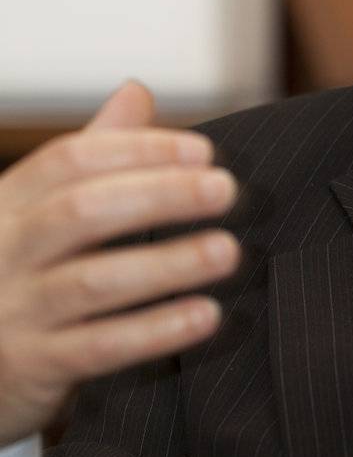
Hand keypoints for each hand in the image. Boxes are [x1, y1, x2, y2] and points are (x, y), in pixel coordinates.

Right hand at [0, 79, 240, 447]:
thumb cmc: (15, 277)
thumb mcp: (36, 212)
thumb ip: (89, 155)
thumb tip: (136, 91)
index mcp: (9, 203)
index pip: (72, 160)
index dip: (140, 150)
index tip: (204, 151)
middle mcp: (5, 250)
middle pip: (83, 211)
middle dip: (160, 195)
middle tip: (224, 190)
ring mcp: (14, 310)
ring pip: (94, 280)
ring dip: (168, 263)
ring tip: (226, 251)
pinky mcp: (31, 365)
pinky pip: (100, 346)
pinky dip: (156, 330)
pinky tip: (205, 315)